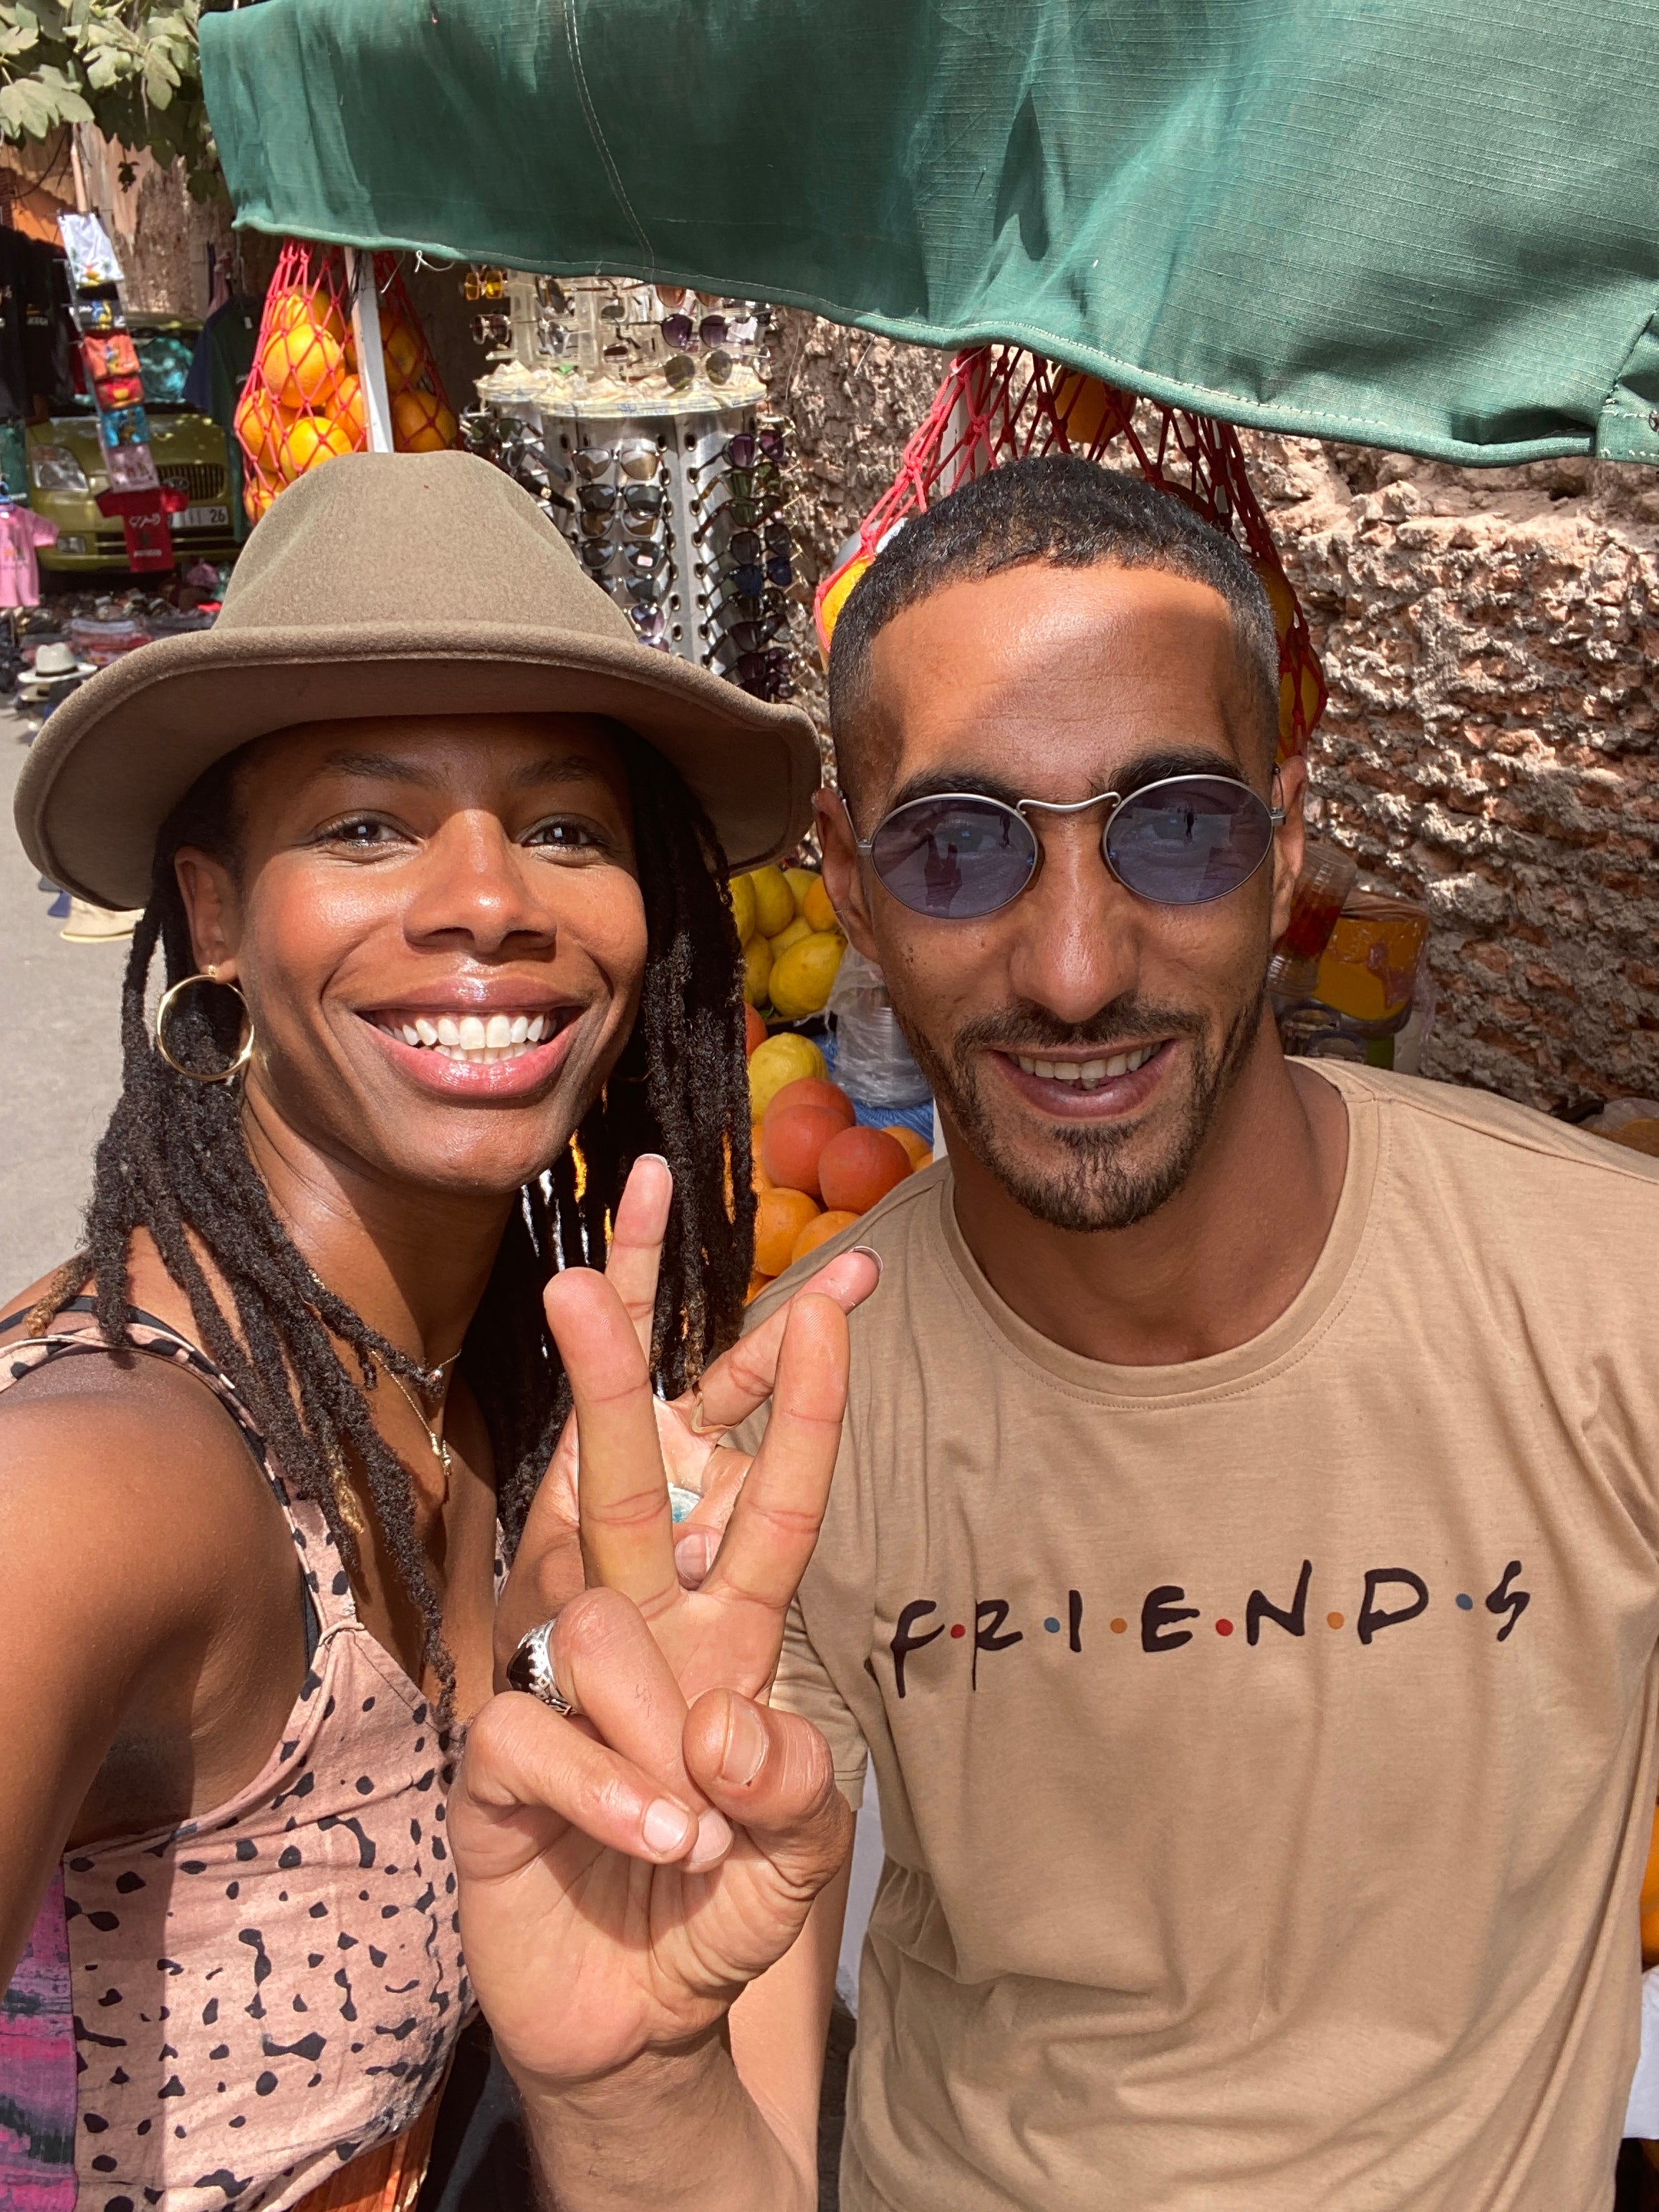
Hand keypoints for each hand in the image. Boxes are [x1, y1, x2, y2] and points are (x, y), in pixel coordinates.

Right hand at [453, 1194, 859, 2091]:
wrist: (635, 2017)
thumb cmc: (723, 1901)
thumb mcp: (800, 1846)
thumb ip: (794, 1783)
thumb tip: (720, 1722)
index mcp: (727, 1628)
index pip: (767, 1495)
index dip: (798, 1399)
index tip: (836, 1294)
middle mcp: (641, 1630)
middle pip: (626, 1476)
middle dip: (610, 1370)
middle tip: (580, 1277)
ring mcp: (559, 1684)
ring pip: (592, 1626)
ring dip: (657, 1732)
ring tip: (698, 1834)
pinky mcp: (496, 1757)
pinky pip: (539, 1733)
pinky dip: (611, 1795)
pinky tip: (655, 1846)